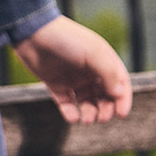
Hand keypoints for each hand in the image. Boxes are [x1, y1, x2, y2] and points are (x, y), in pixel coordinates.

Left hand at [13, 15, 131, 123]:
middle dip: (105, 109)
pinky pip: (66, 104)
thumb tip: (119, 94)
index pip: (119, 84)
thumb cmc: (67, 40)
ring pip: (86, 102)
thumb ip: (109, 73)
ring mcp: (73, 79)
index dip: (122, 100)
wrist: (34, 35)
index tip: (121, 115)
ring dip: (90, 112)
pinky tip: (73, 118)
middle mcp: (90, 71)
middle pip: (104, 96)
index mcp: (103, 61)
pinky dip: (70, 113)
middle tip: (102, 118)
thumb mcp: (93, 53)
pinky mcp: (55, 85)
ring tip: (88, 120)